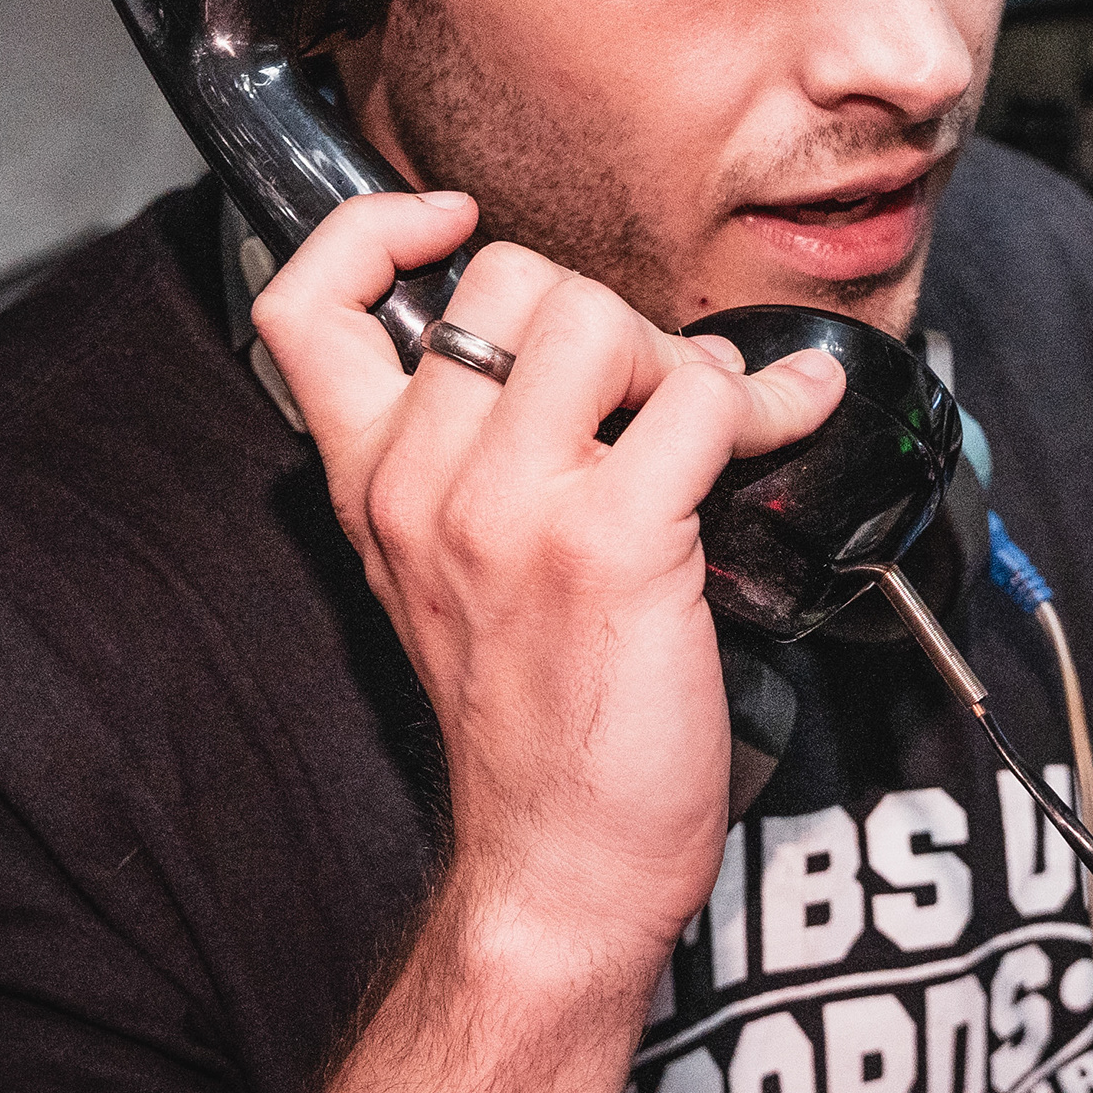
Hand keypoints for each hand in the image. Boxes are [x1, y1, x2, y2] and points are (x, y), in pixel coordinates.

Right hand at [252, 196, 844, 971]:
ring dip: (676, 356)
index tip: (450, 225)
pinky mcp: (614, 545)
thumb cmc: (528, 723)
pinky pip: (703, 400)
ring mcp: (512, 512)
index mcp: (372, 485)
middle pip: (508, 278)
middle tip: (642, 392)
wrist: (559, 867)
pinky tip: (782, 426)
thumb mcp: (445, 574)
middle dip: (602, 312)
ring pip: (601, 316)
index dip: (374, 229)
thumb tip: (578, 340)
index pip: (309, 303)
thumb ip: (471, 455)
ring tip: (698, 425)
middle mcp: (424, 486)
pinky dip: (764, 402)